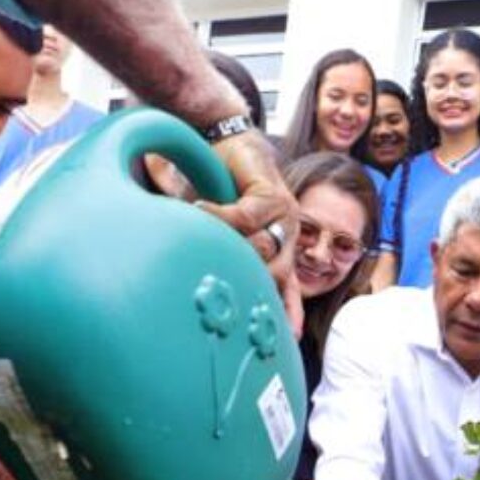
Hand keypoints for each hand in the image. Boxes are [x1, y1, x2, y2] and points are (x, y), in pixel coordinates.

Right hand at [204, 130, 302, 337]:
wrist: (223, 138)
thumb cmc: (217, 186)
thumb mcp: (218, 230)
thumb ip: (215, 253)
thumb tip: (191, 280)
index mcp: (280, 249)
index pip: (287, 288)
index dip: (288, 314)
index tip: (288, 341)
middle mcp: (289, 235)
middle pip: (273, 274)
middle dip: (245, 277)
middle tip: (212, 272)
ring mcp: (285, 215)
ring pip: (260, 249)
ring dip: (229, 246)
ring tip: (201, 236)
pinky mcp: (272, 193)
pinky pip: (246, 217)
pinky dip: (220, 217)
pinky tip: (198, 210)